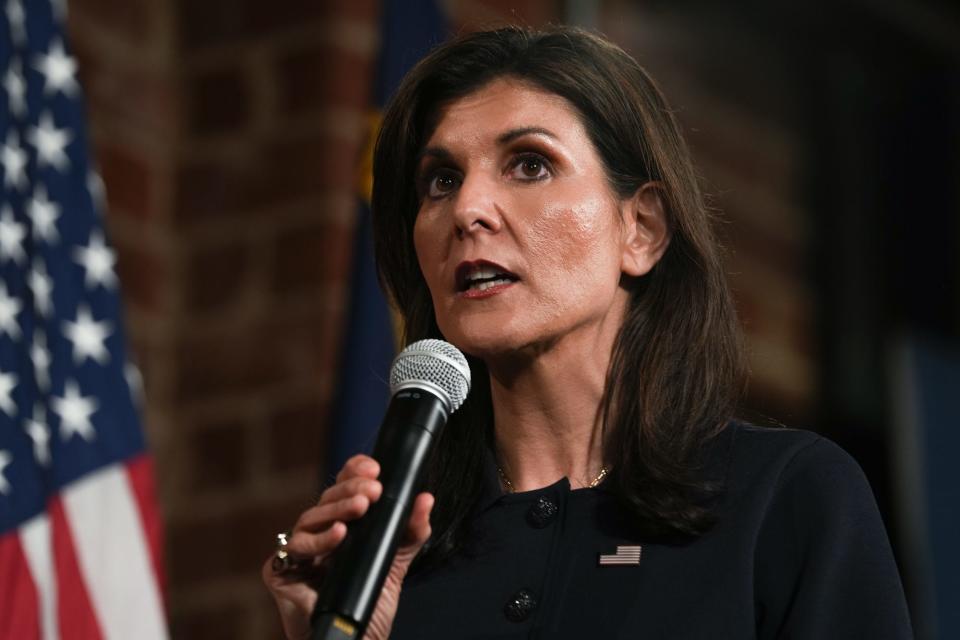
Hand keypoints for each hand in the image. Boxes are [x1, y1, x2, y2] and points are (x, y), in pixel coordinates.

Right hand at [262, 454, 433, 639]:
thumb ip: (410, 533)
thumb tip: (425, 499)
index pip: (343, 487)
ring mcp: (298, 552)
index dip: (353, 471)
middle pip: (327, 498)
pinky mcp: (280, 571)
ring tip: (361, 505)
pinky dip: (317, 540)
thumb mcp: (396, 564)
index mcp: (340, 524)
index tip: (374, 467)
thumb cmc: (369, 603)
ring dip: (336, 509)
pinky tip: (339, 535)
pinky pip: (294, 549)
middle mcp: (317, 533)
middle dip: (350, 488)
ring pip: (310, 518)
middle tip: (374, 488)